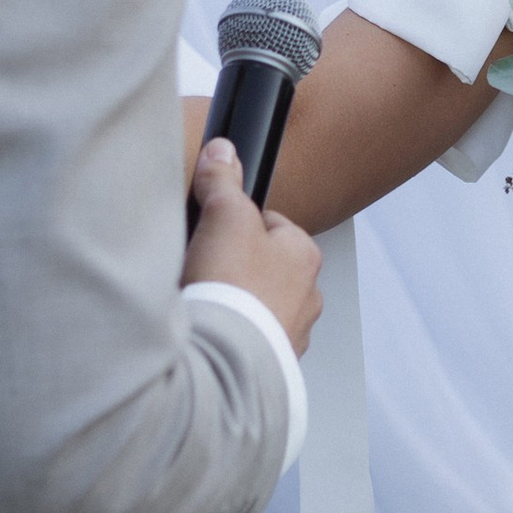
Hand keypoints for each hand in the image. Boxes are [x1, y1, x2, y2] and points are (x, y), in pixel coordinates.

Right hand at [184, 140, 322, 350]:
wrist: (224, 358)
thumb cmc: (233, 288)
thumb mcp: (224, 216)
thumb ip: (223, 181)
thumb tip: (222, 152)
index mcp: (305, 255)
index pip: (272, 224)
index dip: (237, 223)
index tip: (215, 231)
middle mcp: (308, 295)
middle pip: (264, 267)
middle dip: (235, 265)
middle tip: (206, 267)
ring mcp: (291, 331)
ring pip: (258, 304)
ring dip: (234, 301)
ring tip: (204, 300)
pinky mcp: (271, 360)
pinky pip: (249, 337)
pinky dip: (231, 332)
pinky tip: (210, 328)